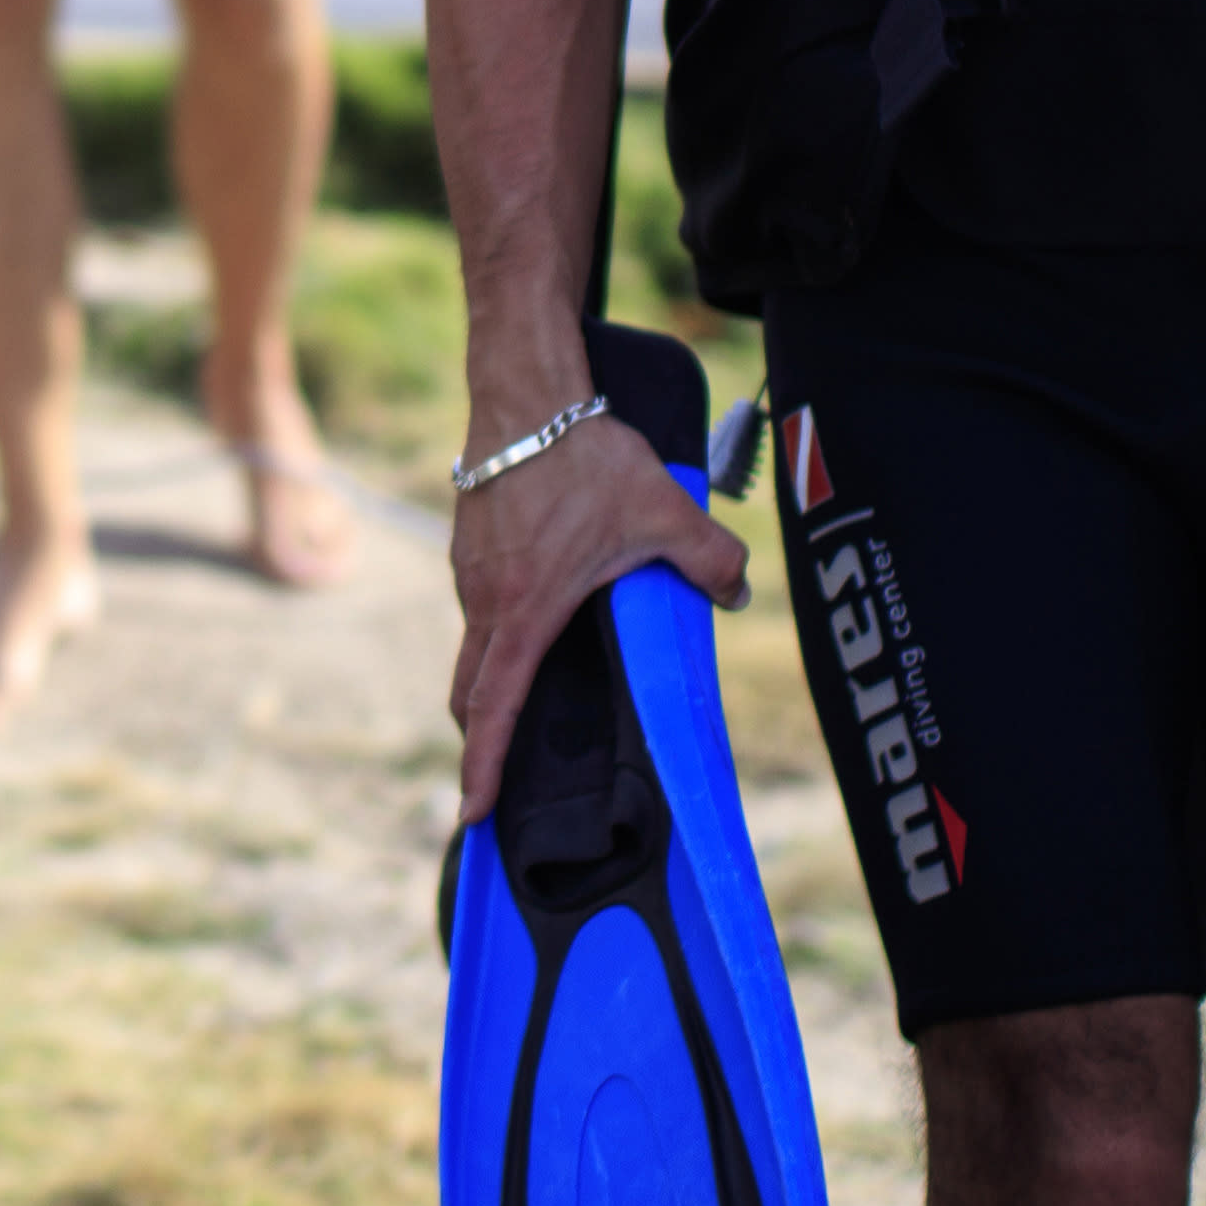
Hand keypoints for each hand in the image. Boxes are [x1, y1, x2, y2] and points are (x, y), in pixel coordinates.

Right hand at [444, 396, 748, 817]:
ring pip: (475, 645)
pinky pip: (478, 607)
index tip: (470, 810)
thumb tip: (738, 592)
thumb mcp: (664, 511)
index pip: (493, 705)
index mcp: (526, 609)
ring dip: (490, 681)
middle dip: (480, 741)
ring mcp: (469, 572)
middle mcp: (486, 599)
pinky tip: (531, 618)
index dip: (483, 765)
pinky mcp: (467, 547)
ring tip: (523, 702)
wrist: (526, 395)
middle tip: (495, 781)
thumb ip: (710, 558)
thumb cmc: (586, 456)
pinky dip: (495, 634)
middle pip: (470, 690)